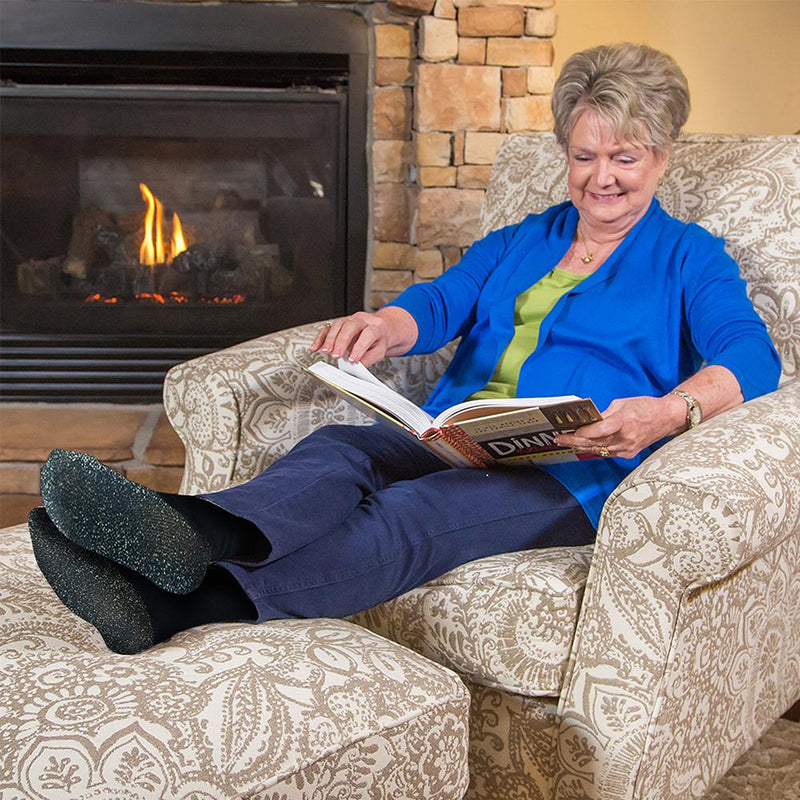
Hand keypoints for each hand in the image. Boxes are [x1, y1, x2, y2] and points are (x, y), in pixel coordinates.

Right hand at [310, 308, 417, 366]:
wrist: (378, 328)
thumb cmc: (378, 340)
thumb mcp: (379, 351)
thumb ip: (368, 359)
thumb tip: (356, 367)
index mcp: (375, 327)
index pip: (368, 334)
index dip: (360, 347)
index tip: (353, 359)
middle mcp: (362, 320)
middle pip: (351, 326)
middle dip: (342, 341)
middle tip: (336, 354)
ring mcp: (349, 320)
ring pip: (338, 325)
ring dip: (330, 339)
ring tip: (326, 351)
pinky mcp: (338, 323)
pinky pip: (327, 328)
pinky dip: (320, 338)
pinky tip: (316, 347)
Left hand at [554, 395, 684, 459]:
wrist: (667, 418)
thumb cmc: (645, 407)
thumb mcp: (622, 404)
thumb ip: (604, 414)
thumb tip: (588, 420)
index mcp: (624, 421)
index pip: (598, 430)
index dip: (582, 432)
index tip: (568, 431)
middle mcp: (625, 438)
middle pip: (594, 442)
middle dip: (574, 441)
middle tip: (558, 439)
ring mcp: (627, 448)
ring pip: (598, 450)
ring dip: (581, 446)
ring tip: (566, 442)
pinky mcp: (628, 454)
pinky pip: (607, 453)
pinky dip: (594, 449)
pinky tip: (582, 446)